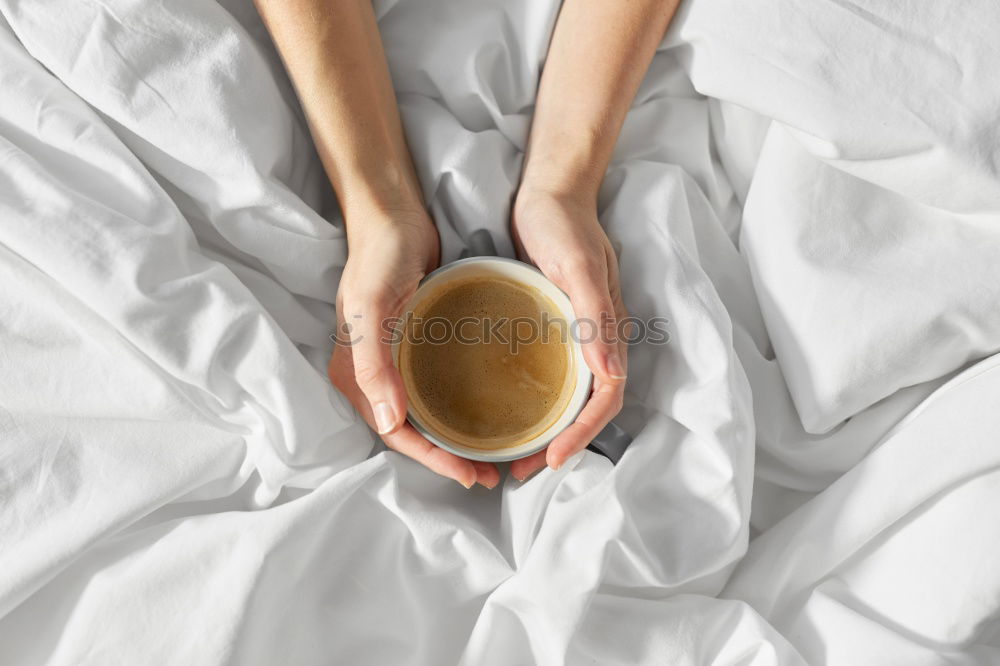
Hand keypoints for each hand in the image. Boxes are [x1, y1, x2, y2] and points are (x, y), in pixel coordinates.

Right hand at [328, 207, 499, 489]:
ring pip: (425, 413)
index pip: (395, 434)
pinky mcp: (414, 343)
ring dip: (453, 436)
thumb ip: (374, 365)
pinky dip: (456, 406)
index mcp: (356, 375)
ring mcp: (394, 360)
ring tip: (493, 452)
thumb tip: (389, 423)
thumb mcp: (372, 309)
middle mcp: (372, 374)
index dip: (432, 459)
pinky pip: (434, 387)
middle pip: (411, 431)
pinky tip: (485, 411)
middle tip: (490, 473)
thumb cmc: (380, 258)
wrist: (393, 216)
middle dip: (447, 456)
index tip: (471, 474)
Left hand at [509, 189, 627, 480]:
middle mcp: (597, 339)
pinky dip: (537, 400)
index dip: (582, 434)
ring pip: (570, 395)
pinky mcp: (555, 324)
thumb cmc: (564, 225)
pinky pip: (553, 373)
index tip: (551, 459)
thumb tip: (610, 374)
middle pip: (588, 407)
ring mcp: (576, 333)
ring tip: (513, 453)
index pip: (605, 399)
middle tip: (521, 470)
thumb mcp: (578, 266)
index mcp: (608, 330)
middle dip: (562, 444)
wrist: (551, 190)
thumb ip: (596, 316)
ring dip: (548, 429)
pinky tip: (508, 407)